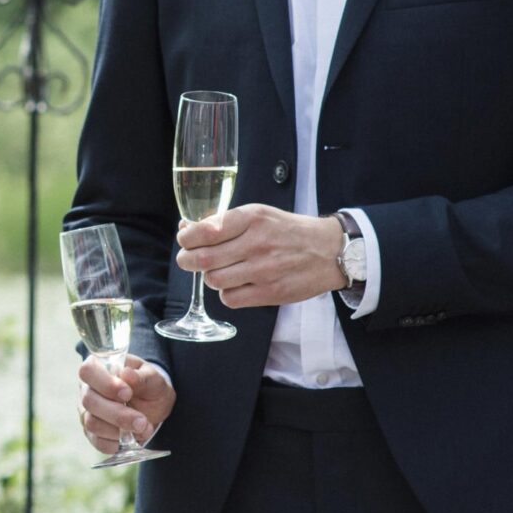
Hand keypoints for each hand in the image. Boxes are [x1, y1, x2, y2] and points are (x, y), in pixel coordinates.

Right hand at [79, 354, 174, 456]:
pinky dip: (116, 443)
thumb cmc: (149, 386)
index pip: (88, 371)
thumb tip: (126, 374)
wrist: (153, 406)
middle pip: (89, 401)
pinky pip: (97, 441)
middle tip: (142, 421)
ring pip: (92, 423)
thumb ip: (142, 377)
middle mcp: (87, 389)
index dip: (105, 383)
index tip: (127, 393)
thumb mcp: (153, 378)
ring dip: (119, 430)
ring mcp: (87, 412)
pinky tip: (132, 438)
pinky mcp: (92, 433)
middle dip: (118, 414)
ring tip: (143, 428)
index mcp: (99, 368)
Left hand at [176, 205, 345, 308]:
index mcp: (253, 219)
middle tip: (187, 259)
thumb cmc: (288, 231)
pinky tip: (234, 284)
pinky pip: (230, 298)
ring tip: (218, 270)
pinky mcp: (270, 293)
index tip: (184, 240)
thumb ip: (225, 222)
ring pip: (214, 280)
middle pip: (204, 259)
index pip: (206, 230)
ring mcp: (264, 270)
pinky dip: (226, 293)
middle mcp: (257, 243)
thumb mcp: (259, 214)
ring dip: (209, 276)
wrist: (329, 251)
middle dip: (188, 260)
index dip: (187, 238)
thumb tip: (186, 230)